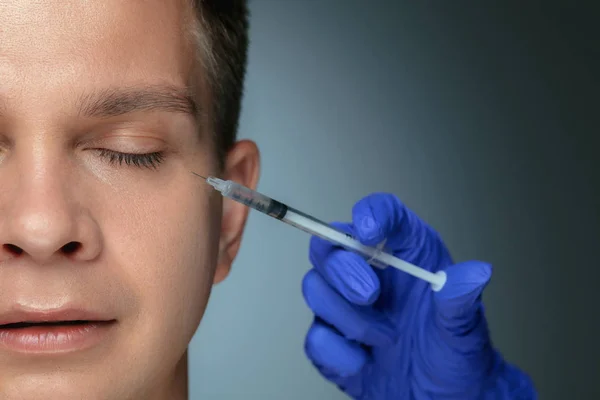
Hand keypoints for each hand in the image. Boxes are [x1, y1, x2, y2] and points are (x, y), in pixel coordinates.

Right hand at [302, 193, 535, 398]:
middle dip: (344, 271)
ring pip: (314, 287)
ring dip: (348, 319)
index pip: (382, 212)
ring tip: (385, 340)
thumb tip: (477, 273)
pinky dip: (339, 354)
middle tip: (371, 297)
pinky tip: (365, 364)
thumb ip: (461, 300)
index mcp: (405, 253)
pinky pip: (315, 337)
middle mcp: (369, 271)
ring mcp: (345, 305)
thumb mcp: (464, 328)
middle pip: (330, 244)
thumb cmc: (455, 354)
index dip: (370, 214)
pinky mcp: (331, 338)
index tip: (370, 232)